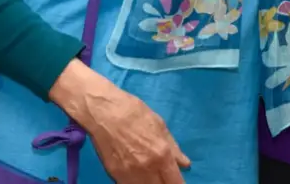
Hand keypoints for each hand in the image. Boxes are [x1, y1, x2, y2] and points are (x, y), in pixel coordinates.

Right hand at [51, 60, 188, 182]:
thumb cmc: (135, 113)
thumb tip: (185, 165)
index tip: (177, 181)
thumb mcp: (160, 126)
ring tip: (153, 178)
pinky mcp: (114, 175)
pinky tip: (139, 177)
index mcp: (162, 155)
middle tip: (165, 178)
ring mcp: (129, 174)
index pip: (175, 182)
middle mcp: (147, 169)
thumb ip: (174, 148)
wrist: (104, 112)